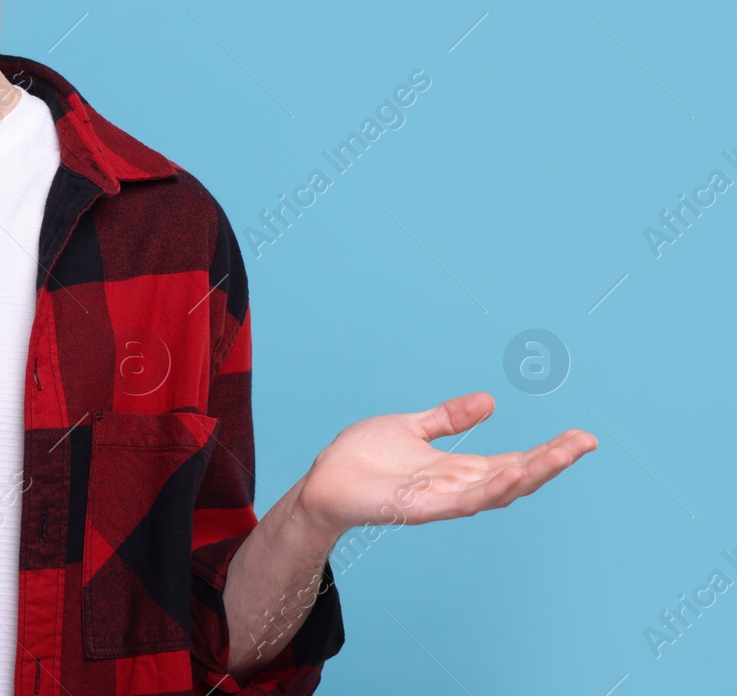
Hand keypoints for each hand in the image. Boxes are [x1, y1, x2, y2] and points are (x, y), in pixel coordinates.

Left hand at [292, 391, 596, 540]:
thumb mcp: (411, 428)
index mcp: (457, 470)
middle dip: (552, 462)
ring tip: (562, 454)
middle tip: (586, 442)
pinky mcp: (418, 508)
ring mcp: (440, 501)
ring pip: (497, 491)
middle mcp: (456, 488)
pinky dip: (489, 489)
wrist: (322, 481)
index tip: (581, 437)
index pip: (513, 460)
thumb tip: (489, 400)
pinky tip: (512, 471)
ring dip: (531, 474)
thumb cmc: (360, 458)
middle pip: (515, 477)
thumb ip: (448, 418)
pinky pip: (461, 502)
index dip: (547, 451)